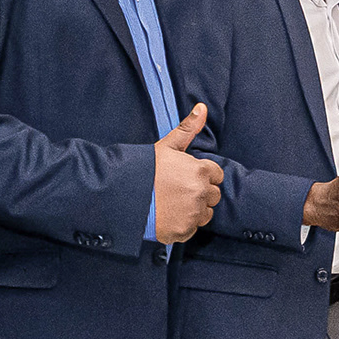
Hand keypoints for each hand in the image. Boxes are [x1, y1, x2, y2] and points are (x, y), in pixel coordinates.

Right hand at [151, 105, 222, 242]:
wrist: (122, 194)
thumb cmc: (144, 168)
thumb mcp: (166, 145)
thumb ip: (188, 128)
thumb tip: (203, 107)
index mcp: (200, 171)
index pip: (216, 175)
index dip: (202, 175)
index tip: (186, 176)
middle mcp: (200, 193)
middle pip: (214, 195)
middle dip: (200, 193)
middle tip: (177, 191)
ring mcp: (192, 213)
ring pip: (206, 213)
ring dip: (194, 210)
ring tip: (172, 204)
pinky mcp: (184, 231)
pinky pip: (193, 228)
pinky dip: (183, 224)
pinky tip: (168, 216)